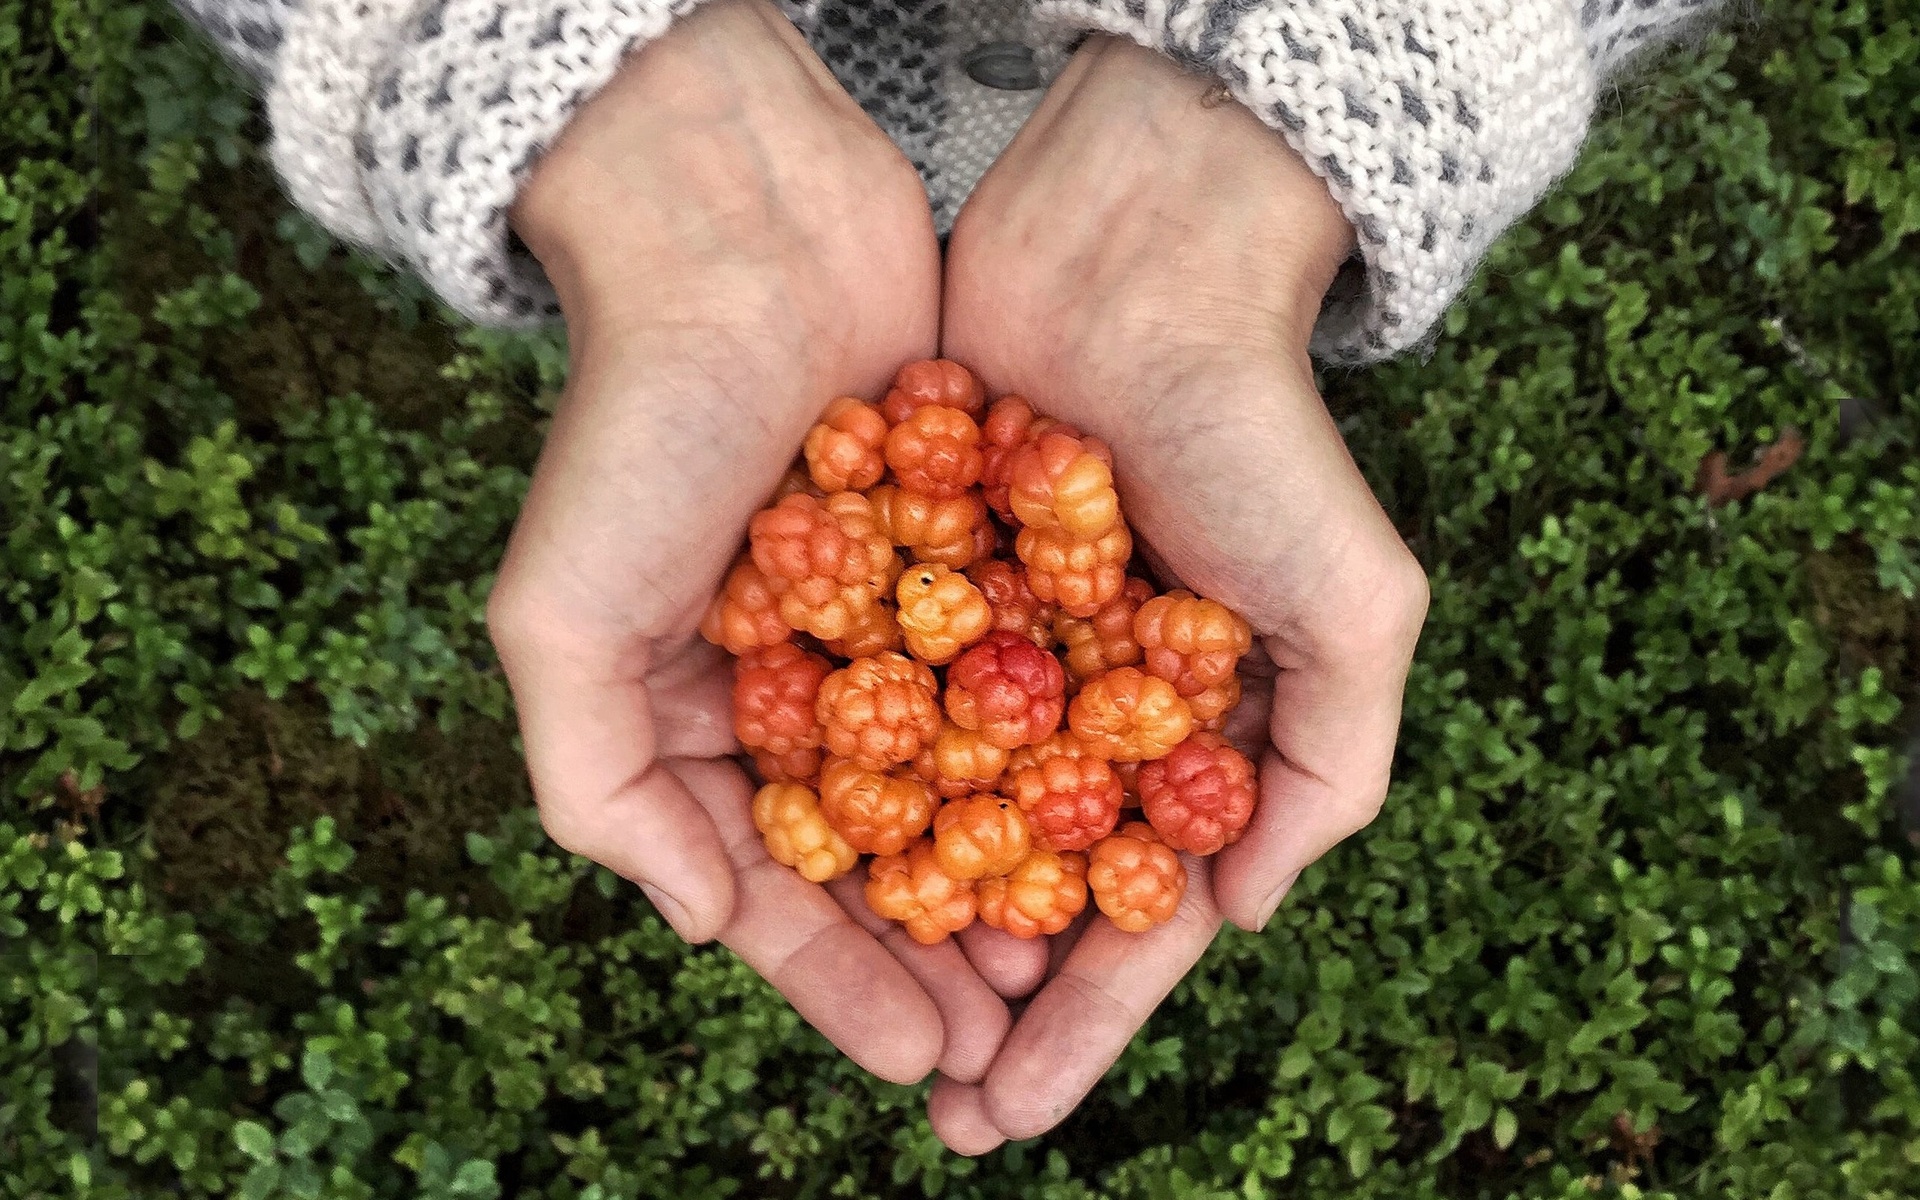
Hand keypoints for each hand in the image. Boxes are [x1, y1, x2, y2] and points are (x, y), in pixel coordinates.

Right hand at [489, 0, 1008, 1086]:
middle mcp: (797, 675)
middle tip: (1010, 1041)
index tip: (919, 1063)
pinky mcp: (970, 545)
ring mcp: (890, 613)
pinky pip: (1027, 671)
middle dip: (936, 951)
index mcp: (697, 709)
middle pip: (883, 850)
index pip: (776, 883)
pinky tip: (1126, 819)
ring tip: (1076, 963)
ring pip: (965, 778)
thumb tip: (708, 924)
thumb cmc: (638, 425)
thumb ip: (601, 787)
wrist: (744, 234)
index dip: (839, 980)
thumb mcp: (561, 618)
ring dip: (1012, 872)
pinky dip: (1066, 748)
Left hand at [933, 38, 1429, 1149]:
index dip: (1083, 1026)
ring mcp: (990, 651)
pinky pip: (859, 709)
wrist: (1134, 259)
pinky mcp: (905, 581)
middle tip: (927, 1103)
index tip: (1014, 1118)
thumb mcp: (1353, 605)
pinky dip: (830, 788)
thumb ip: (1333, 768)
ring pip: (930, 819)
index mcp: (1190, 736)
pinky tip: (781, 869)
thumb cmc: (1258, 432)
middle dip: (978, 1002)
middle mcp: (1084, 710)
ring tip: (855, 1018)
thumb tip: (1240, 917)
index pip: (1132, 915)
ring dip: (896, 923)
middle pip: (1019, 890)